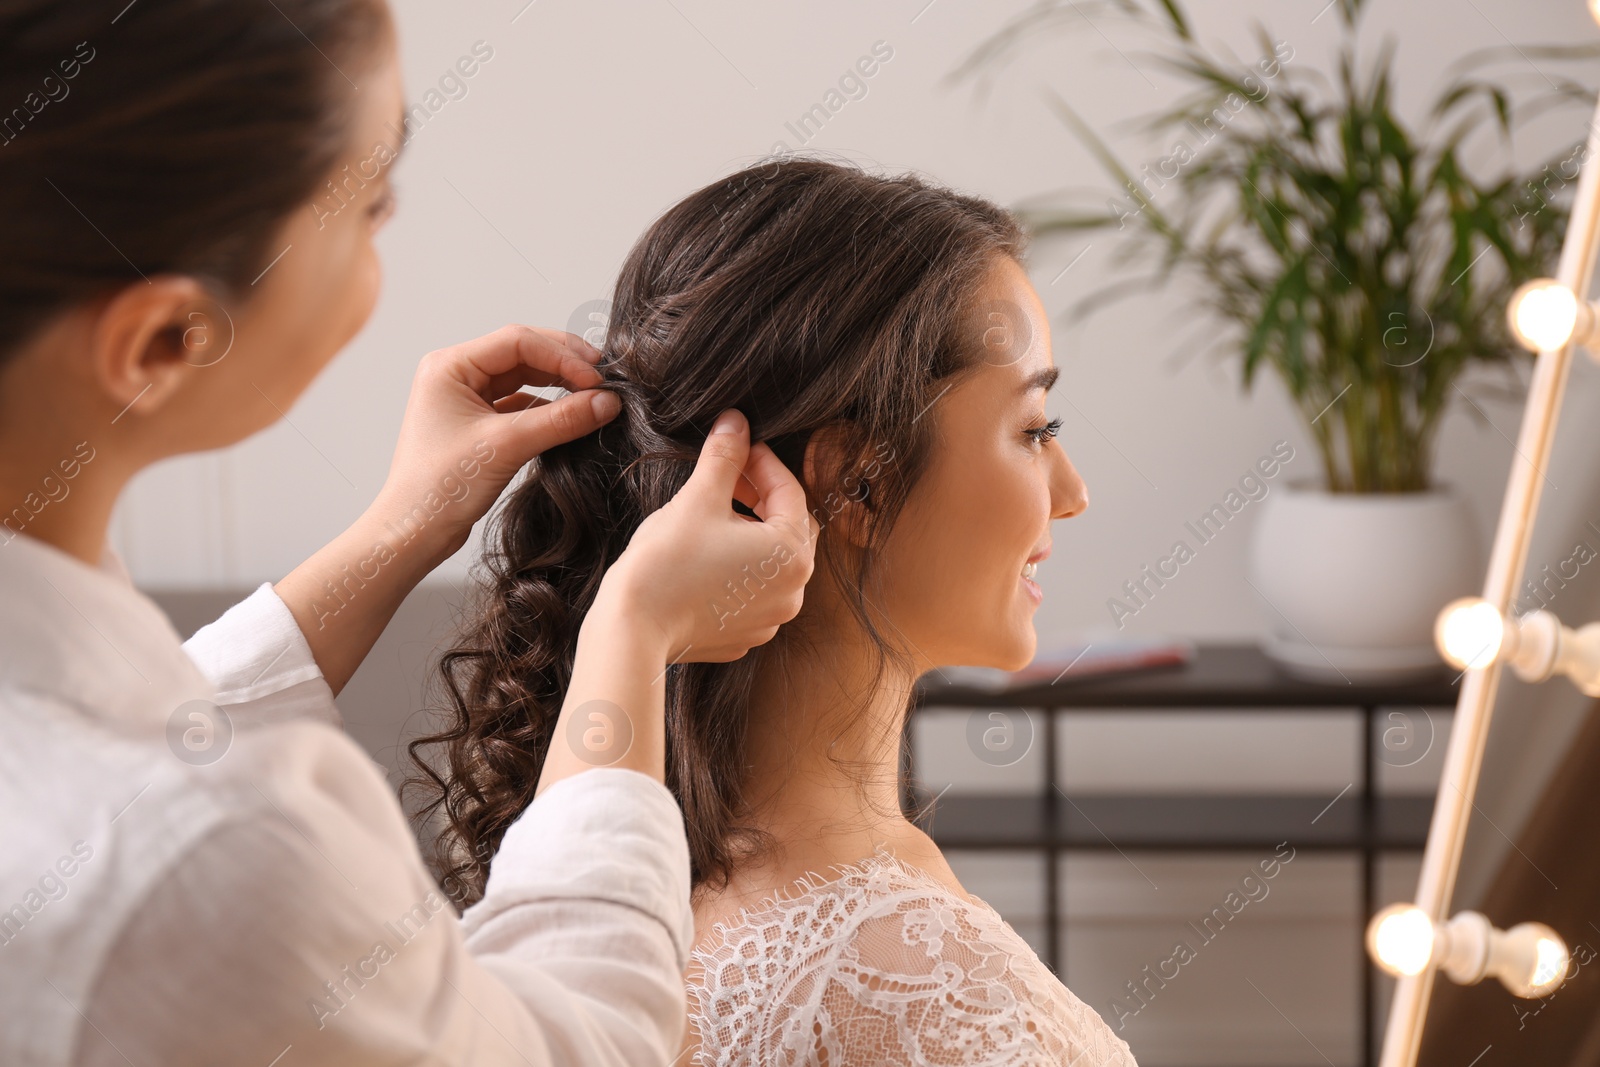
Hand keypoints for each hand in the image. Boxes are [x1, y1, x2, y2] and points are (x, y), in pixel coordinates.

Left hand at [369, 324, 620, 568]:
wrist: (413, 531)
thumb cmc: (440, 487)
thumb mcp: (507, 446)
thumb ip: (561, 420)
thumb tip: (607, 401)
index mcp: (450, 366)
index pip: (518, 342)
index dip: (562, 356)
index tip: (597, 379)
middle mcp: (455, 374)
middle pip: (523, 353)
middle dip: (564, 363)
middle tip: (603, 378)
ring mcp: (466, 398)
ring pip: (524, 377)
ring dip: (559, 384)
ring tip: (592, 396)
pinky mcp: (477, 423)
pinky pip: (520, 402)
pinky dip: (547, 407)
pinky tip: (570, 416)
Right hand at [599, 408, 818, 663]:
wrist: (634, 627)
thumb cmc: (667, 561)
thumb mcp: (699, 498)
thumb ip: (725, 456)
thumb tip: (736, 422)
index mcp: (792, 554)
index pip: (790, 491)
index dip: (763, 462)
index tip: (740, 445)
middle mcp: (793, 591)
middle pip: (788, 527)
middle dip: (762, 497)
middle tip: (731, 475)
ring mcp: (770, 618)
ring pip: (772, 562)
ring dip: (752, 532)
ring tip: (717, 512)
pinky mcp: (745, 633)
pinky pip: (753, 591)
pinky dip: (740, 567)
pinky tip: (709, 553)